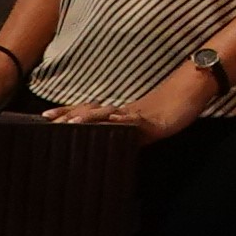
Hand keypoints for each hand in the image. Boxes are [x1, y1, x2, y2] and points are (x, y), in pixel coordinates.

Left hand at [55, 61, 220, 139]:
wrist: (190, 93)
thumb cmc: (169, 110)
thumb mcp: (144, 126)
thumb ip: (127, 131)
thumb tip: (108, 141)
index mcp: (119, 113)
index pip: (88, 112)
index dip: (67, 112)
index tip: (45, 116)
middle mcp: (123, 111)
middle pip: (91, 111)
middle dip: (68, 115)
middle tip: (47, 119)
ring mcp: (136, 114)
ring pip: (107, 114)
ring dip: (88, 117)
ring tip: (70, 122)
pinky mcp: (150, 120)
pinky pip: (133, 120)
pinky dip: (121, 121)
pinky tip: (111, 121)